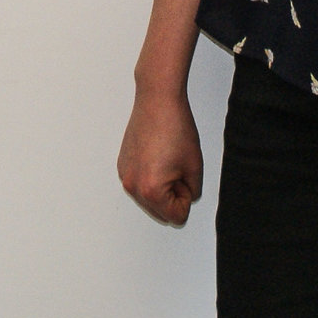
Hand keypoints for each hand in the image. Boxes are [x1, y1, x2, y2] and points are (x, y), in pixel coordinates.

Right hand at [117, 86, 203, 225]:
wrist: (157, 100)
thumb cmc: (175, 127)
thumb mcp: (195, 166)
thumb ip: (193, 192)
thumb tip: (185, 197)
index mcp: (152, 190)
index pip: (177, 217)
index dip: (187, 198)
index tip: (186, 177)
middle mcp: (133, 186)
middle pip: (160, 213)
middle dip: (173, 197)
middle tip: (178, 169)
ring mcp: (125, 176)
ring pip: (149, 200)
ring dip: (161, 188)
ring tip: (167, 160)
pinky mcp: (122, 166)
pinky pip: (139, 185)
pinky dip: (150, 178)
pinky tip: (156, 156)